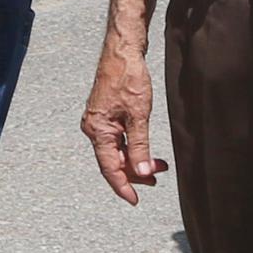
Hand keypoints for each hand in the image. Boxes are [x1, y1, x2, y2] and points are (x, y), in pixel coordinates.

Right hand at [80, 47, 164, 202]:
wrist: (122, 51)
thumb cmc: (128, 78)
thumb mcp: (138, 115)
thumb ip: (140, 146)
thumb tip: (142, 172)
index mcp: (98, 131)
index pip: (110, 168)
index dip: (123, 186)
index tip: (135, 200)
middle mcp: (94, 129)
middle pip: (113, 162)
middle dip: (135, 172)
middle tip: (158, 177)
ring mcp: (99, 122)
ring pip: (116, 151)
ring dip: (136, 159)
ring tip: (158, 164)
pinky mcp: (105, 115)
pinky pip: (117, 140)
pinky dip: (132, 147)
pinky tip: (145, 149)